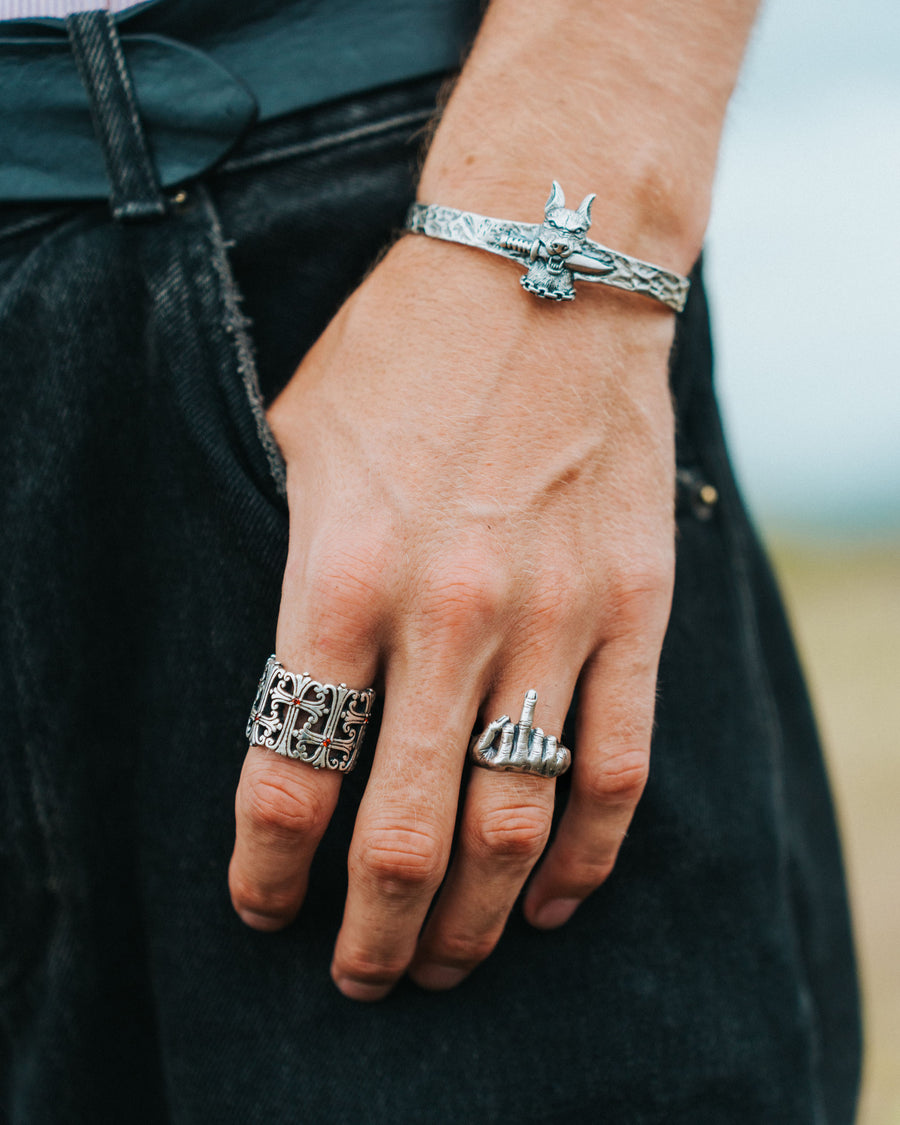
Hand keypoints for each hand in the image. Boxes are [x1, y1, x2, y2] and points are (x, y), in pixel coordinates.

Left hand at [228, 234, 676, 999]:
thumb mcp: (299, 451)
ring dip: (475, 921)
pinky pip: (618, 768)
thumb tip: (289, 685)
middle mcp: (447, 616)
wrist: (545, 272)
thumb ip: (287, 574)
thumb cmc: (402, 356)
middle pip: (406, 835)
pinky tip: (552, 898)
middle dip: (376, 936)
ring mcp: (554, 618)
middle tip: (361, 977)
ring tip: (448, 964)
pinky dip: (587, 857)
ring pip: (516, 825)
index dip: (267, 871)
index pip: (289, 775)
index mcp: (340, 577)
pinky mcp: (635, 610)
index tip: (263, 910)